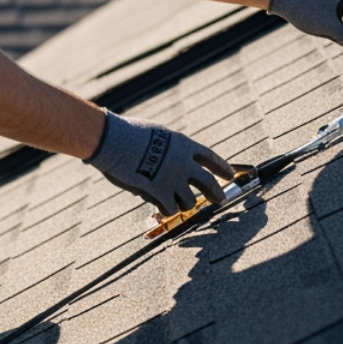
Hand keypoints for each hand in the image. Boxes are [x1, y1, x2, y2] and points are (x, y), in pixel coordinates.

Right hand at [83, 112, 234, 215]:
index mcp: (183, 144)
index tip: (229, 175)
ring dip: (184, 204)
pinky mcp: (160, 192)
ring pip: (189, 201)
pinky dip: (167, 209)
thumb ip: (170, 148)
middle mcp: (183, 162)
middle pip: (209, 182)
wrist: (113, 140)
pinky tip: (161, 207)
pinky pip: (170, 209)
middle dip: (217, 193)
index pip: (210, 157)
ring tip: (176, 203)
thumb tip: (174, 160)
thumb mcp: (157, 134)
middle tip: (220, 199)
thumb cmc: (128, 134)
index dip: (222, 167)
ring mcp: (173, 178)